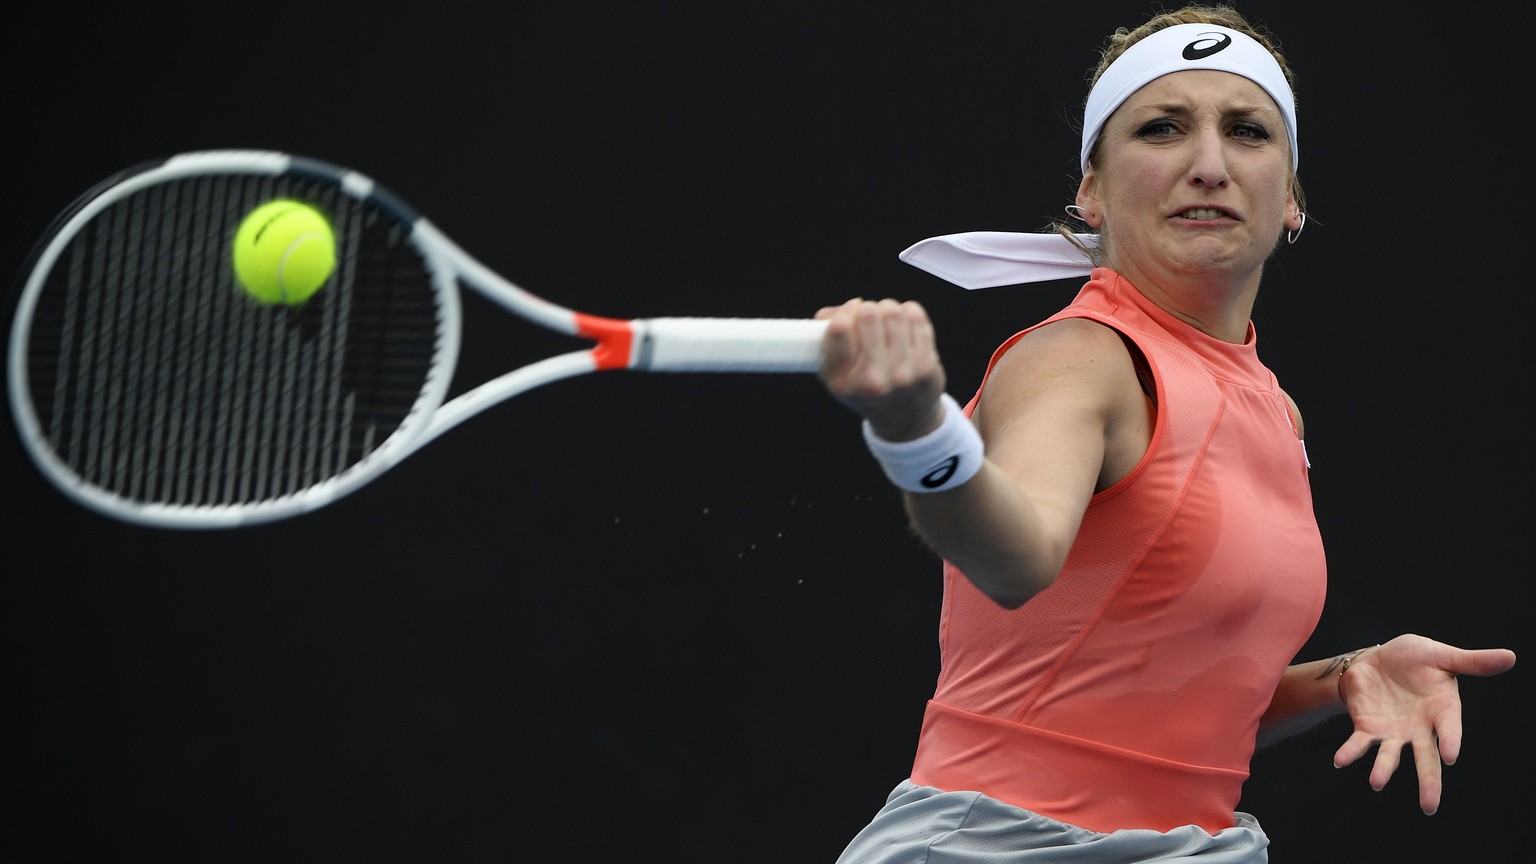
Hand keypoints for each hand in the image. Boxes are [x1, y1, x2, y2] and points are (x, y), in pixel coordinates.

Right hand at [815, 298, 946, 440]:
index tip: (849, 315)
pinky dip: (909, 312)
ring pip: (893, 312)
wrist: (903, 418)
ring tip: (886, 318)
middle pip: (868, 315)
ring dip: (888, 308)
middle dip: (867, 308)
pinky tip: (905, 322)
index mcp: (842, 382)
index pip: (839, 329)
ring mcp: (901, 374)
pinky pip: (915, 317)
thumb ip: (828, 336)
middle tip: (869, 316)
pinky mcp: (926, 367)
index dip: (843, 313)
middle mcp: (872, 381)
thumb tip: (845, 307)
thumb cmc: (864, 385)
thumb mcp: (835, 372)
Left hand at [1332, 633, 1516, 813]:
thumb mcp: (1442, 656)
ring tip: (1376, 782)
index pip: (1449, 729)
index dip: (1451, 741)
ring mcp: (1393, 731)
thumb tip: (1511, 656)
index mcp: (1442, 711)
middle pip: (1426, 759)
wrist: (1378, 659)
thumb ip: (1472, 662)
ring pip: (1390, 755)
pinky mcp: (1368, 727)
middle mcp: (1419, 728)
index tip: (1450, 756)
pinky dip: (1350, 752)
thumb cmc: (1415, 659)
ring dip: (1383, 769)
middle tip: (1429, 807)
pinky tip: (1340, 761)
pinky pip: (1358, 743)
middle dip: (1428, 782)